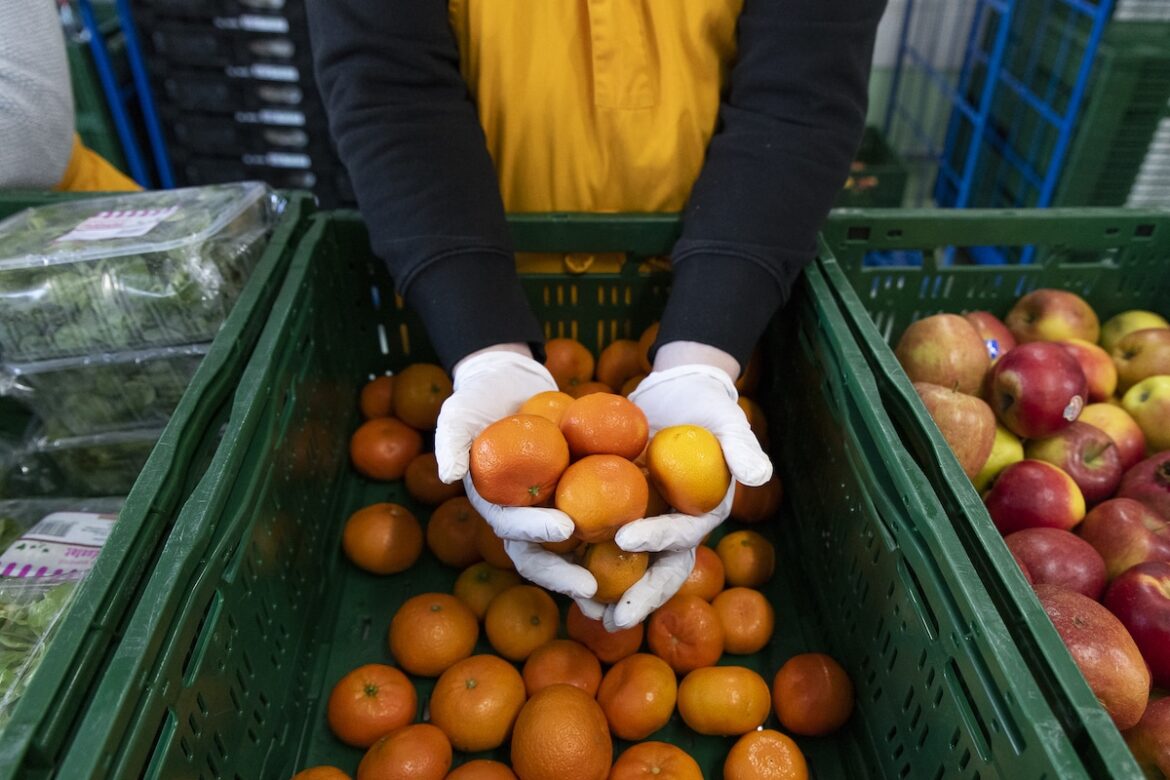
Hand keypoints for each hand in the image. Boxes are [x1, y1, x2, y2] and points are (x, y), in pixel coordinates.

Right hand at [435, 347, 597, 603]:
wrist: (509, 384)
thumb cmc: (478, 397)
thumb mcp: (457, 412)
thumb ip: (448, 441)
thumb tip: (447, 476)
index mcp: (494, 505)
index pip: (511, 527)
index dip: (534, 531)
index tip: (564, 527)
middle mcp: (522, 518)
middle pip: (542, 556)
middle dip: (564, 574)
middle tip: (592, 587)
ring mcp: (548, 513)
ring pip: (572, 553)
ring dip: (593, 574)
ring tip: (620, 590)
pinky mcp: (574, 500)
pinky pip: (598, 523)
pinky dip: (616, 536)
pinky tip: (647, 544)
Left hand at [592, 357, 770, 629]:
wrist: (678, 395)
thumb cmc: (707, 407)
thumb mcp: (728, 418)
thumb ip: (743, 446)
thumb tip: (760, 475)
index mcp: (701, 514)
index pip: (681, 534)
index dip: (657, 538)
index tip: (626, 537)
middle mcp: (675, 528)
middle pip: (659, 571)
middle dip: (639, 598)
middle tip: (613, 621)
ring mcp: (648, 525)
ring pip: (630, 568)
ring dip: (609, 595)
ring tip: (585, 613)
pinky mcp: (622, 515)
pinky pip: (602, 543)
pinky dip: (584, 560)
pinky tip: (557, 572)